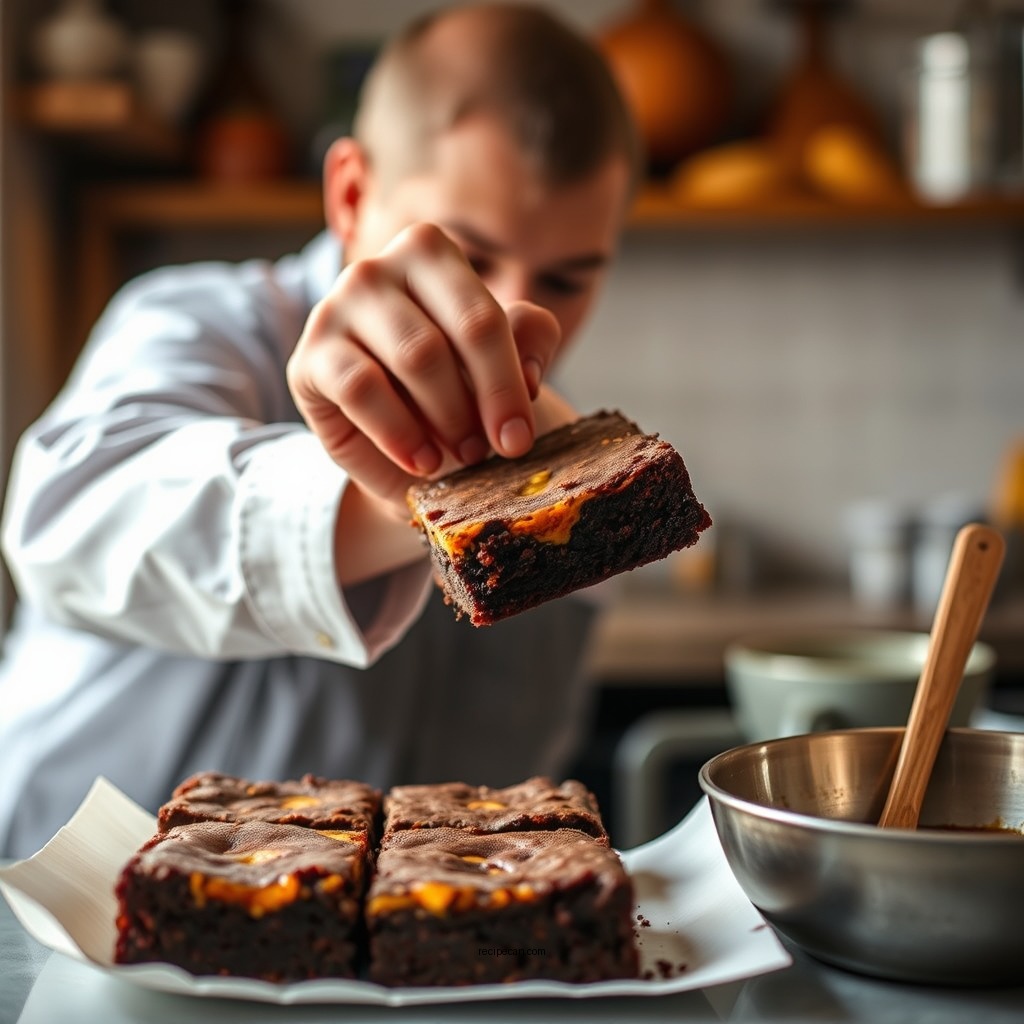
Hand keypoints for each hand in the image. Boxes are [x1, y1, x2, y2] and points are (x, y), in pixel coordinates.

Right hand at [287, 223, 560, 512]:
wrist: (401, 435)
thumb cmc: (454, 386)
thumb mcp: (501, 364)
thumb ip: (529, 343)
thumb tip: (529, 375)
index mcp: (429, 252)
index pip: (481, 319)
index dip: (506, 385)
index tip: (519, 439)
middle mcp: (376, 269)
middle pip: (443, 341)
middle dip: (474, 408)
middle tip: (486, 451)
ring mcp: (336, 308)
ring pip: (408, 360)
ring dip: (443, 421)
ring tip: (458, 457)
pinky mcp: (310, 356)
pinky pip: (361, 390)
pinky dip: (399, 434)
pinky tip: (422, 462)